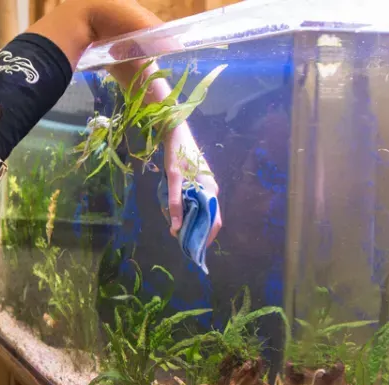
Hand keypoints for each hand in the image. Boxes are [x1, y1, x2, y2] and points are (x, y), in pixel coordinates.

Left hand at [162, 126, 221, 247]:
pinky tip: (175, 212)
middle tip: (178, 239)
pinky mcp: (198, 182)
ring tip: (175, 228)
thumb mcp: (173, 179)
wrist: (176, 131)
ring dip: (190, 220)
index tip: (193, 249)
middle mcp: (211, 189)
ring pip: (201, 210)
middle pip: (207, 218)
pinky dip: (187, 210)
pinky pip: (195, 202)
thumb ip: (175, 203)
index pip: (214, 221)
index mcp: (210, 189)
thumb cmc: (176, 153)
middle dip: (195, 230)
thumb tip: (176, 228)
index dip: (206, 238)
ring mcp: (205, 186)